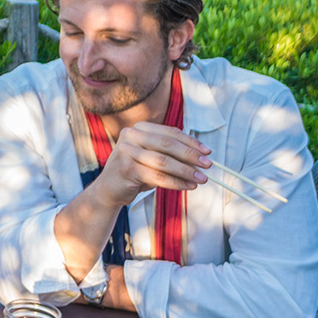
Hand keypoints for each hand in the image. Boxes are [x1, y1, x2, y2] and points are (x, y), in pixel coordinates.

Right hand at [93, 122, 210, 204]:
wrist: (109, 189)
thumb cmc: (135, 172)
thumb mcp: (151, 157)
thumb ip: (170, 152)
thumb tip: (201, 156)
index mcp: (139, 128)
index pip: (170, 133)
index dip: (191, 142)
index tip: (207, 152)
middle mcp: (131, 136)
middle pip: (168, 145)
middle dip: (191, 155)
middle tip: (208, 165)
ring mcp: (127, 151)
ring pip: (164, 162)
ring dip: (186, 171)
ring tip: (201, 179)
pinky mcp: (127, 169)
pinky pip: (157, 176)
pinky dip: (176, 182)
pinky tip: (188, 186)